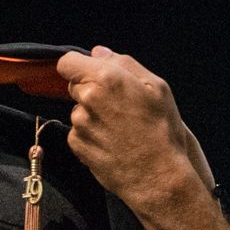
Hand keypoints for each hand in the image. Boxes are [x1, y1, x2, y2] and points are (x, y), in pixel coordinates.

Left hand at [55, 47, 229, 229]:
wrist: (157, 176)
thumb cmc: (162, 130)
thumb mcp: (157, 87)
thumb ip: (125, 64)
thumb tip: (98, 52)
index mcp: (106, 78)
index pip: (68, 62)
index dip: (78, 66)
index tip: (90, 74)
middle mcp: (87, 99)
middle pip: (74, 85)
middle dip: (91, 90)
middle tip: (118, 105)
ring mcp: (79, 124)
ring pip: (78, 110)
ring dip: (92, 114)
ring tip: (120, 128)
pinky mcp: (77, 145)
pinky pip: (78, 132)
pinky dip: (91, 134)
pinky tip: (112, 142)